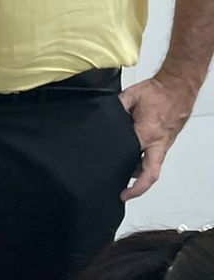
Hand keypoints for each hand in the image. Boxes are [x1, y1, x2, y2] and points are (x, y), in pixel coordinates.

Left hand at [118, 76, 197, 200]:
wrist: (178, 87)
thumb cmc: (157, 91)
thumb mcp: (130, 96)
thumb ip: (116, 108)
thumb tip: (101, 118)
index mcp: (148, 133)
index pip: (137, 161)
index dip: (131, 180)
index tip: (122, 192)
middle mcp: (158, 142)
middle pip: (150, 172)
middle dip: (138, 186)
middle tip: (122, 192)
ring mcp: (164, 143)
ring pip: (152, 166)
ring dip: (138, 172)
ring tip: (120, 171)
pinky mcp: (165, 141)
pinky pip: (155, 157)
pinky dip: (143, 162)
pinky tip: (130, 159)